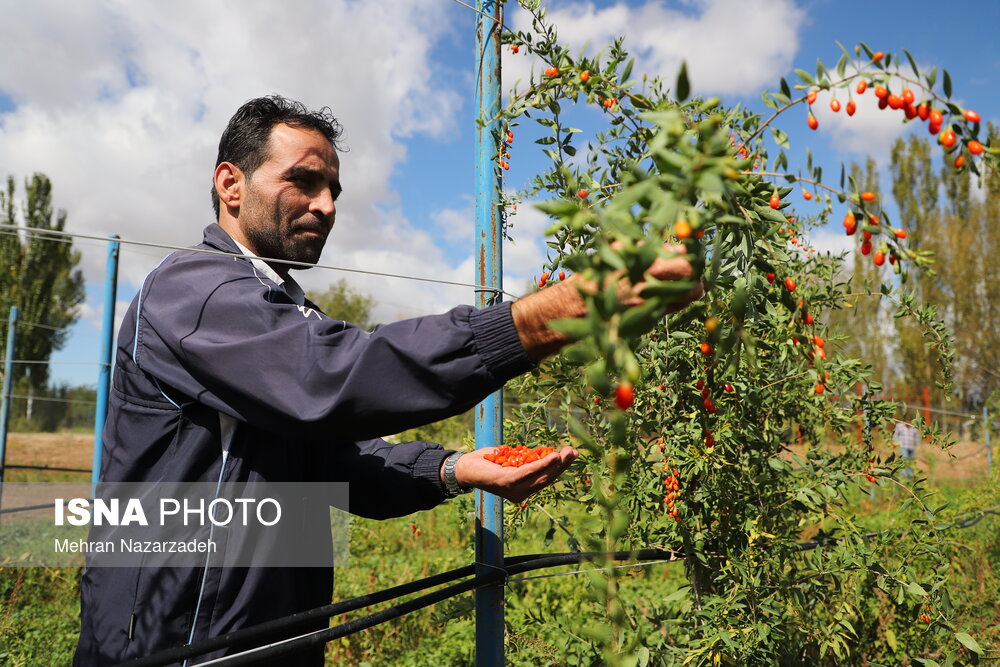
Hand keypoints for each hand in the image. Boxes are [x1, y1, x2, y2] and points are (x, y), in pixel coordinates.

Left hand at [453, 446, 578, 503]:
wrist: (464, 467)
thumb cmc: (488, 462)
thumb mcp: (512, 459)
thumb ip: (527, 460)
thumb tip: (545, 452)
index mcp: (522, 490)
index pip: (545, 479)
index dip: (559, 468)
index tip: (570, 455)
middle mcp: (520, 494)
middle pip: (546, 479)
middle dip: (562, 465)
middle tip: (574, 451)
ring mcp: (514, 490)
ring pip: (540, 476)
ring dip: (555, 464)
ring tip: (566, 453)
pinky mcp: (507, 483)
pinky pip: (528, 472)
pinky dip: (542, 464)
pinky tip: (552, 456)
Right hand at [511, 242, 702, 360]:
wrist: (571, 311)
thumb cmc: (593, 275)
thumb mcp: (617, 253)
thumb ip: (648, 249)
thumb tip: (676, 249)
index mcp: (645, 271)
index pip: (687, 267)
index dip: (692, 261)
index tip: (688, 256)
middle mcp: (652, 294)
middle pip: (694, 289)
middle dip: (693, 280)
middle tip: (686, 272)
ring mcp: (650, 312)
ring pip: (683, 302)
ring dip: (682, 291)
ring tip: (669, 282)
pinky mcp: (645, 325)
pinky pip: (665, 311)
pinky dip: (664, 301)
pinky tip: (650, 294)